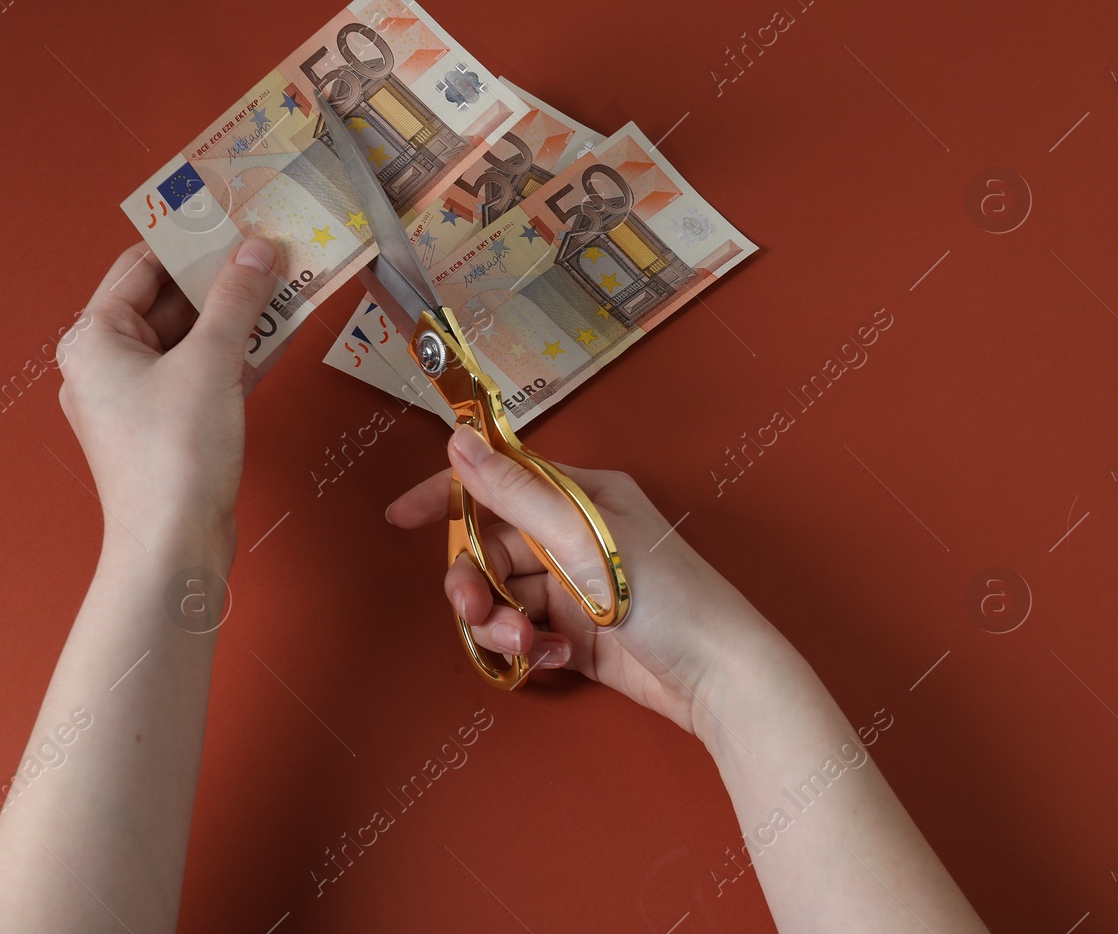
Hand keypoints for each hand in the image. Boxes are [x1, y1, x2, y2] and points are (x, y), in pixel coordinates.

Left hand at [60, 238, 283, 552]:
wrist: (175, 542)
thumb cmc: (172, 455)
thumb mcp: (211, 362)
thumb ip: (237, 299)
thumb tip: (256, 250)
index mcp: (95, 340)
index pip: (141, 267)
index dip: (190, 240)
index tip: (234, 219)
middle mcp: (108, 365)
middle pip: (169, 302)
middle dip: (223, 278)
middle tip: (270, 250)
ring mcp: (140, 398)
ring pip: (193, 338)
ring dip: (239, 315)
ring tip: (286, 284)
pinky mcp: (172, 425)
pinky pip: (206, 371)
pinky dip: (240, 352)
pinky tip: (281, 333)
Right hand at [386, 427, 789, 738]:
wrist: (719, 674)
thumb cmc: (667, 595)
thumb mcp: (584, 540)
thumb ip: (517, 495)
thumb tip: (458, 442)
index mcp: (583, 498)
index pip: (501, 482)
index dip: (449, 496)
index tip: (398, 518)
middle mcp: (577, 538)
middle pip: (492, 548)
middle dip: (474, 582)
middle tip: (473, 613)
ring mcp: (578, 587)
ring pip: (504, 596)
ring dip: (501, 621)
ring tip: (527, 643)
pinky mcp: (581, 634)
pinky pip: (528, 633)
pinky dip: (530, 647)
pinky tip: (554, 658)